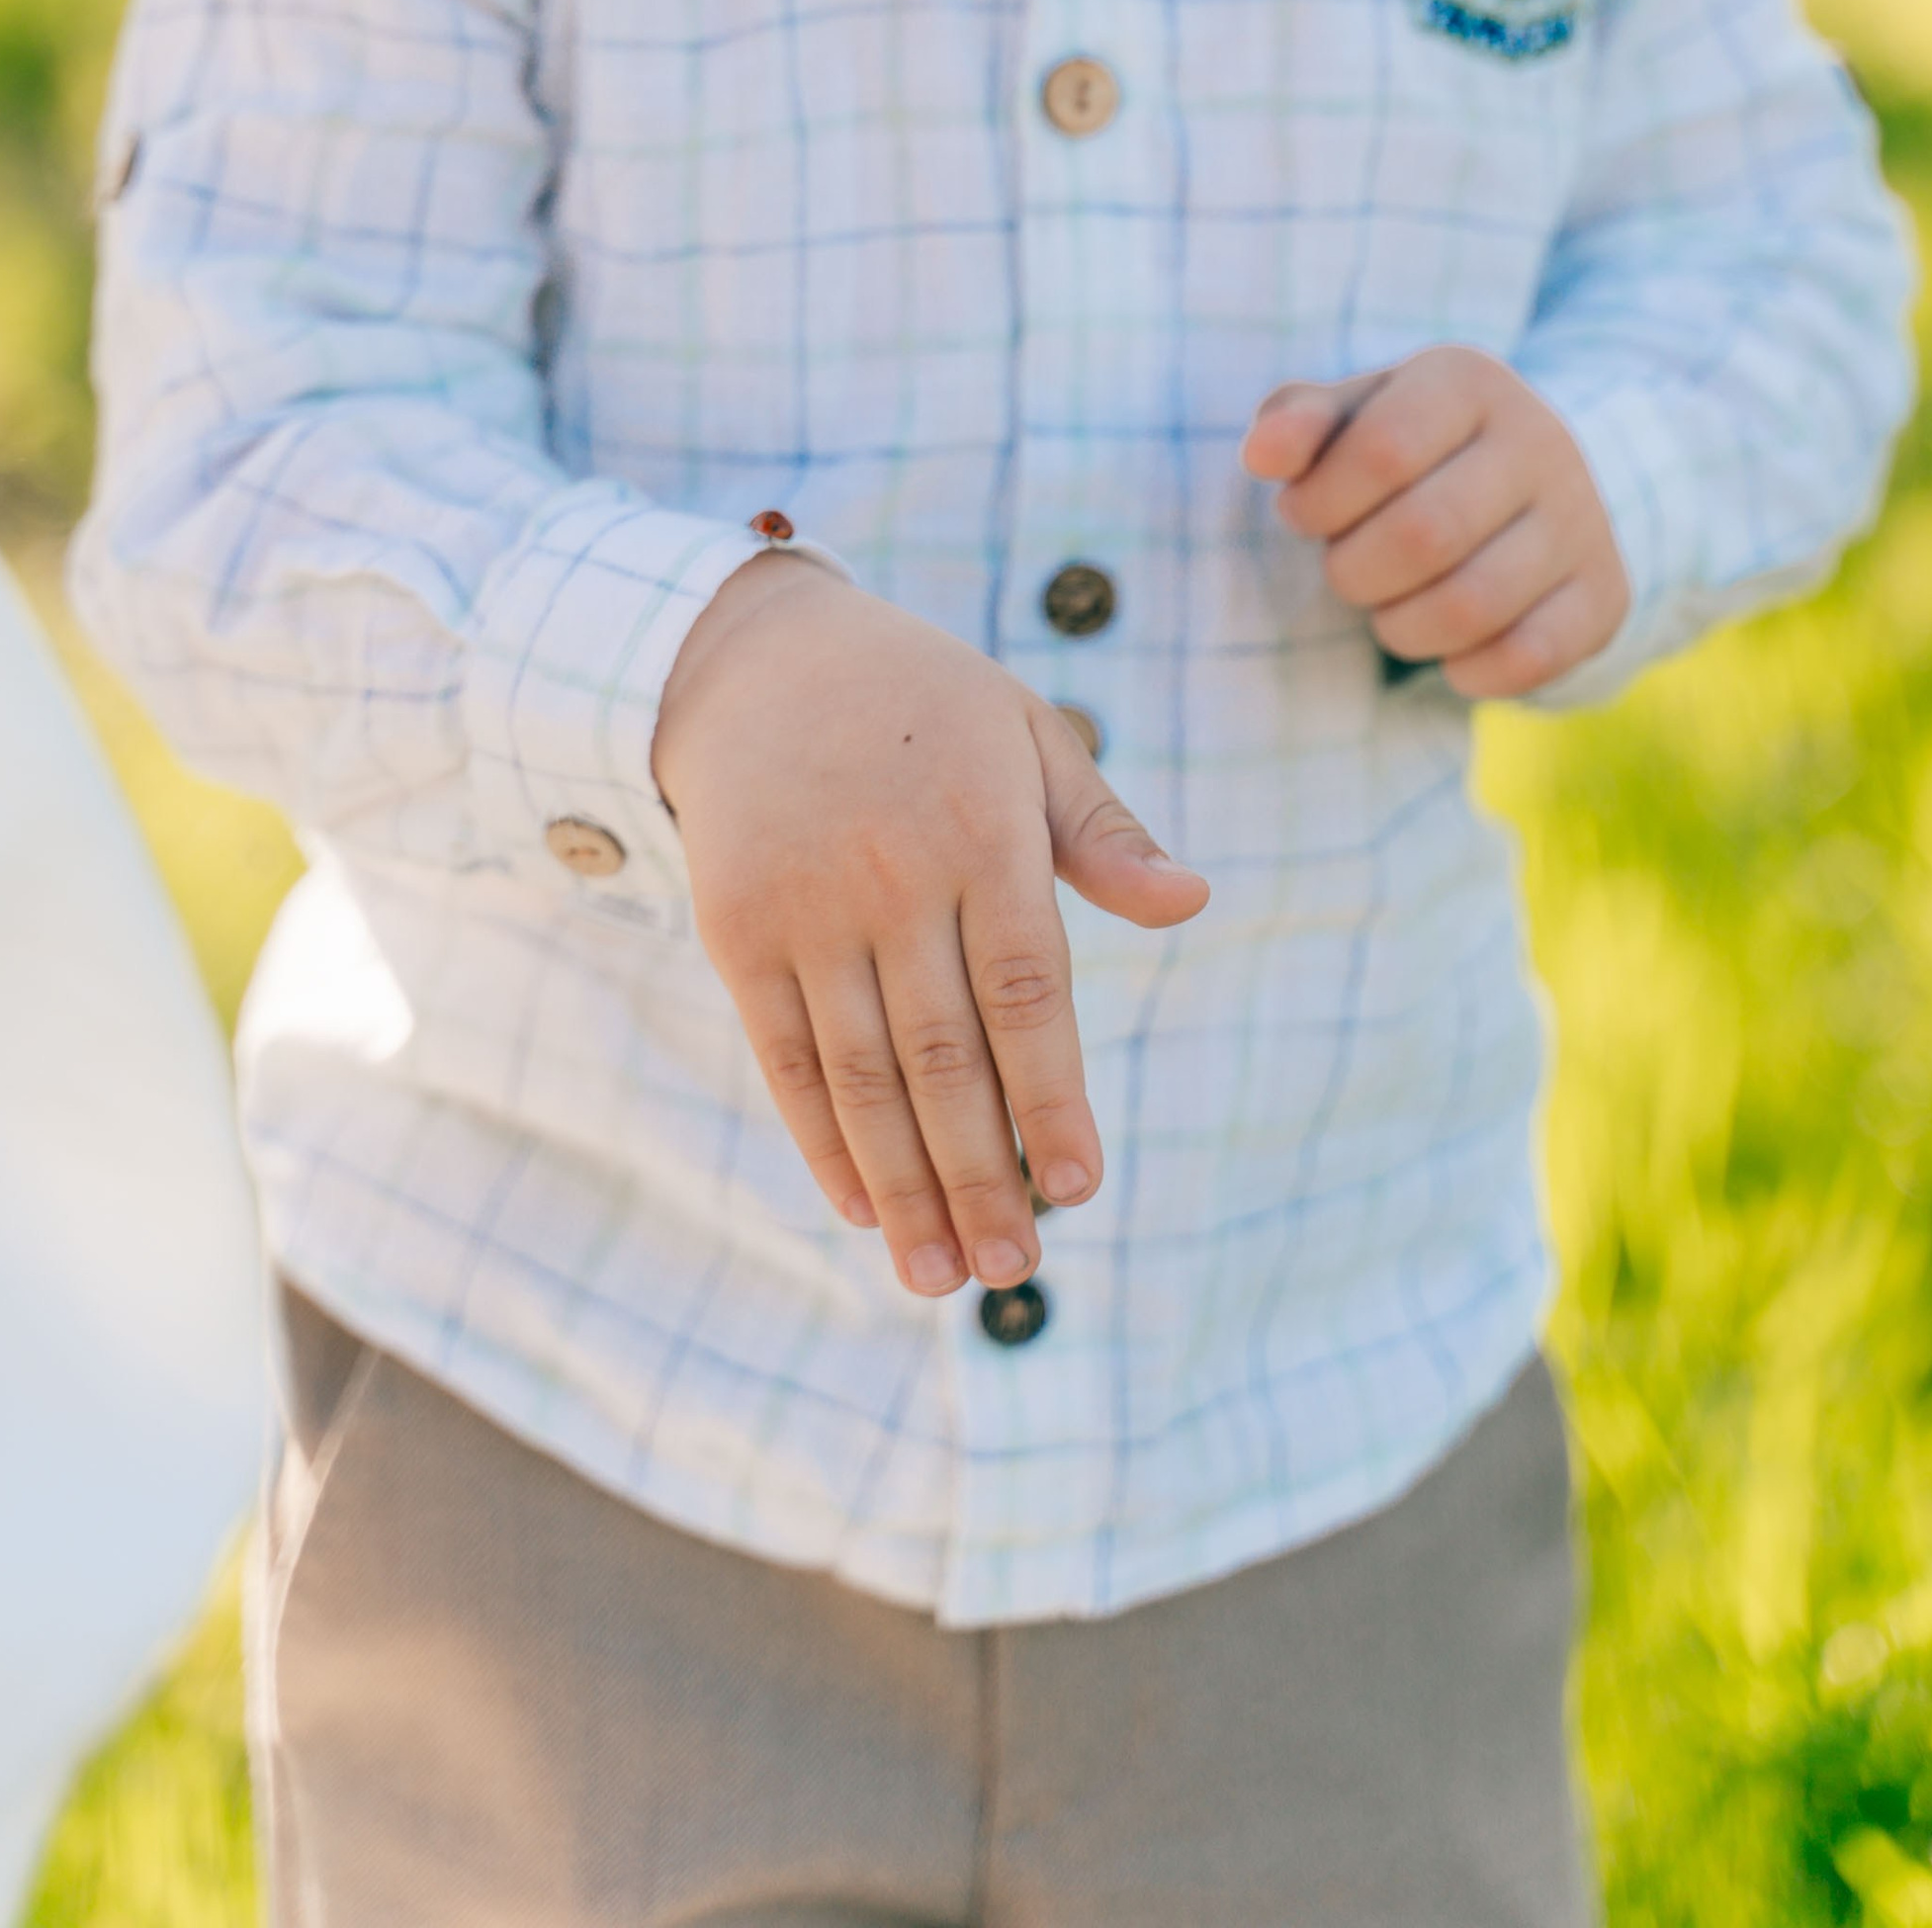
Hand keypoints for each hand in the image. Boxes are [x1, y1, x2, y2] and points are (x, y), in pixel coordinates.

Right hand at [651, 557, 1208, 1301]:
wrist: (756, 656)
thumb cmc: (923, 703)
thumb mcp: (1026, 734)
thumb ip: (1104, 831)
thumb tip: (1192, 901)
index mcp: (980, 832)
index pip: (1027, 992)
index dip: (1051, 1097)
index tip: (1079, 1186)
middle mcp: (892, 878)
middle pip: (944, 1057)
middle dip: (981, 1177)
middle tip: (1014, 1270)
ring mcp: (807, 909)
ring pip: (863, 1075)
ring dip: (904, 1187)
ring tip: (941, 1275)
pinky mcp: (739, 931)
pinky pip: (784, 1056)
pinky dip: (822, 1140)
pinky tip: (863, 1206)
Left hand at [1241, 349, 1628, 698]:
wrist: (1532, 481)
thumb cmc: (1410, 449)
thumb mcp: (1352, 416)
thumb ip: (1297, 423)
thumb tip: (1262, 453)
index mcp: (1468, 382)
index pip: (1381, 450)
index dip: (1320, 503)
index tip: (1303, 512)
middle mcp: (1540, 440)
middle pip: (1423, 536)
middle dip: (1355, 571)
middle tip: (1347, 568)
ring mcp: (1582, 519)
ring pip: (1472, 606)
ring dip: (1401, 627)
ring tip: (1389, 608)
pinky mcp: (1605, 594)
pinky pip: (1528, 657)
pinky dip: (1467, 671)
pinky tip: (1449, 650)